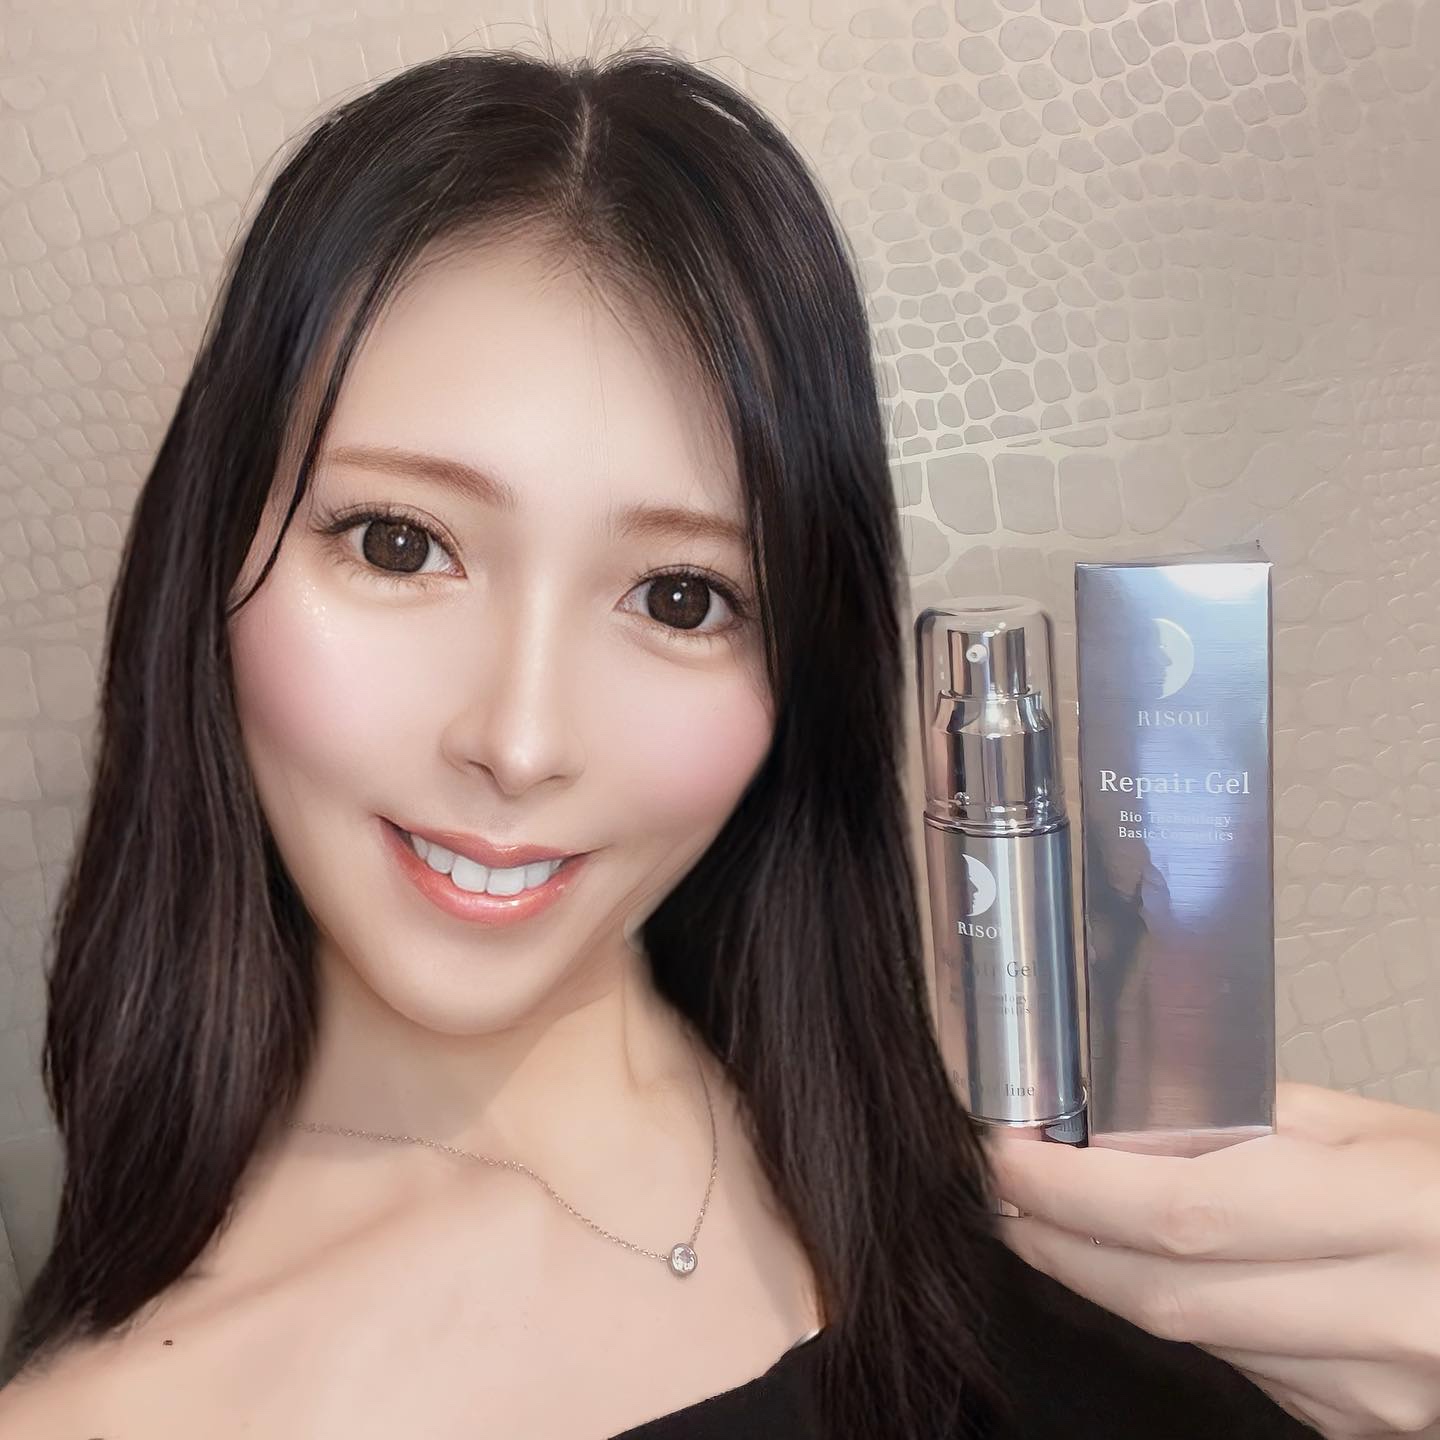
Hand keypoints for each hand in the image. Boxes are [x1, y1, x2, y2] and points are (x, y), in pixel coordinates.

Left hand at [986, 1083, 1439, 1438]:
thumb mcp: (1363, 1125)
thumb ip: (1237, 1119)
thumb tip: (1116, 1126)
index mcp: (1387, 1214)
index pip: (1185, 1212)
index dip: (1074, 1191)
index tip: (1005, 1153)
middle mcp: (1383, 1319)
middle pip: (1167, 1295)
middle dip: (1058, 1240)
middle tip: (998, 1190)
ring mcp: (1371, 1393)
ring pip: (1190, 1337)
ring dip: (1101, 1277)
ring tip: (1049, 1218)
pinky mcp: (1356, 1426)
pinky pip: (1233, 1365)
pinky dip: (1174, 1313)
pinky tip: (1149, 1269)